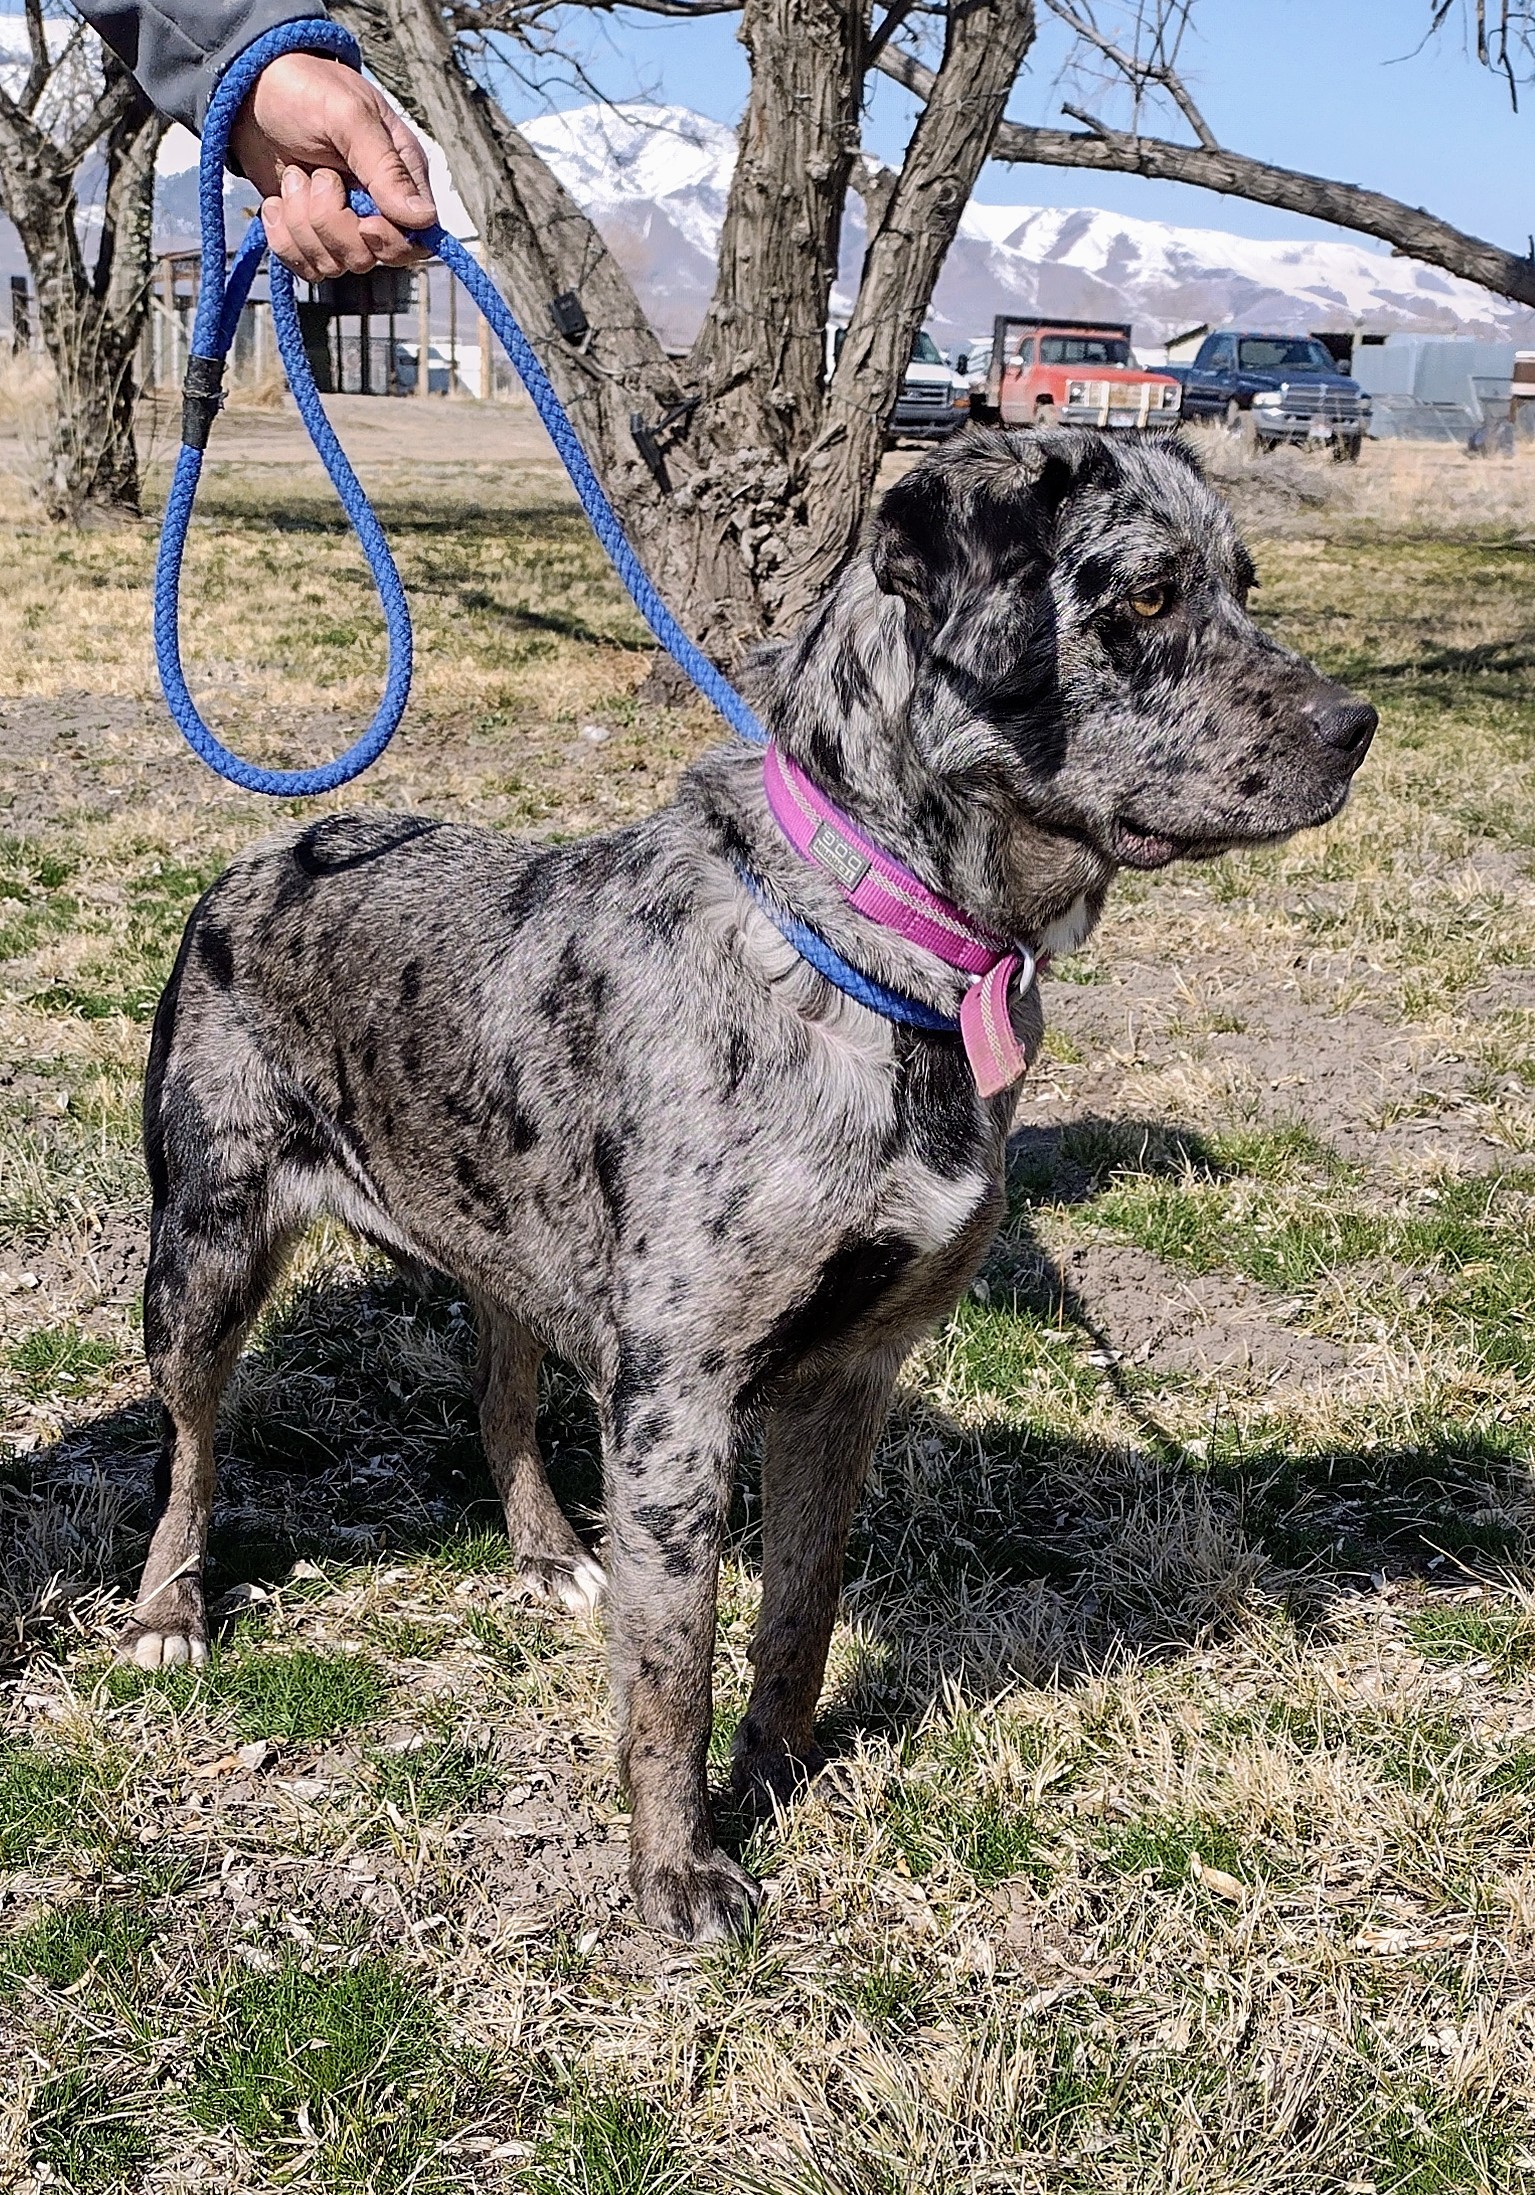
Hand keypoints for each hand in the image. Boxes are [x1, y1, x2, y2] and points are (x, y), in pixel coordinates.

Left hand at [229, 52, 436, 280]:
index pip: (413, 241)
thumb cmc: (305, 91)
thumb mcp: (349, 117)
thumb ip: (386, 167)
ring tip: (293, 178)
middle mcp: (377, 209)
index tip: (362, 220)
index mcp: (401, 179)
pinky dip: (283, 239)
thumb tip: (423, 219)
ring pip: (333, 264)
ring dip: (301, 224)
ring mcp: (343, 225)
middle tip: (315, 177)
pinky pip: (305, 267)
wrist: (251, 93)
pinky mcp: (310, 236)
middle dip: (331, 225)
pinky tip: (276, 203)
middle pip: (368, 257)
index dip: (387, 241)